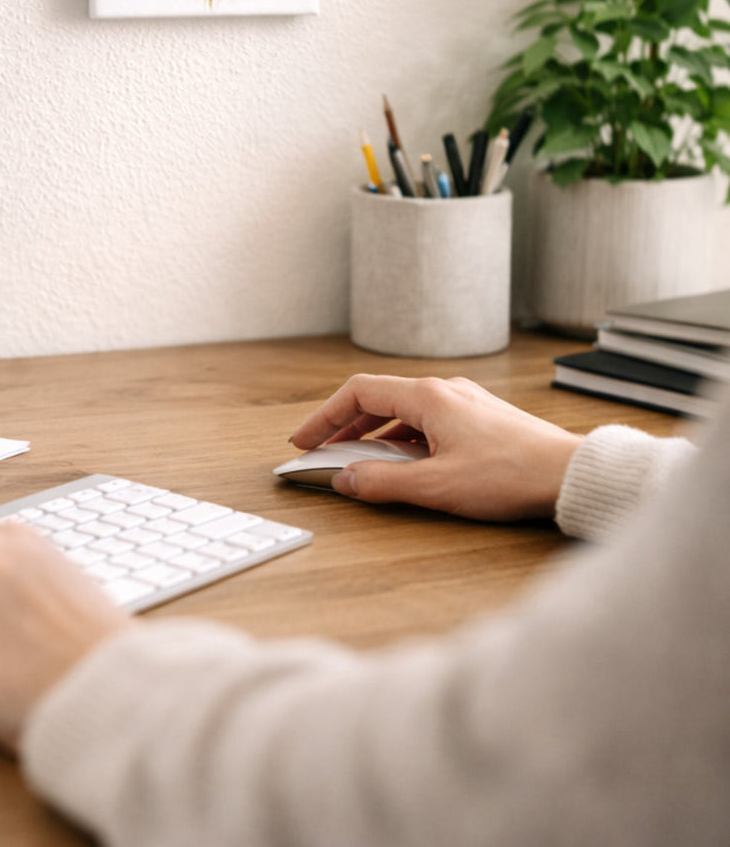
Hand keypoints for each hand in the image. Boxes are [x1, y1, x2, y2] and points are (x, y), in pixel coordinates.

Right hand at [288, 375, 581, 521]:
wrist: (571, 474)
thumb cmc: (511, 475)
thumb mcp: (436, 486)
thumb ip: (382, 483)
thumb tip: (344, 480)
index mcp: (427, 396)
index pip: (358, 392)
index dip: (324, 416)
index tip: (304, 439)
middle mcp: (443, 390)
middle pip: (377, 399)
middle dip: (344, 426)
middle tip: (321, 450)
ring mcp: (463, 402)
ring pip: (402, 411)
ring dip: (373, 434)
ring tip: (357, 460)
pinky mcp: (479, 420)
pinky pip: (426, 421)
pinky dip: (401, 439)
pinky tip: (403, 464)